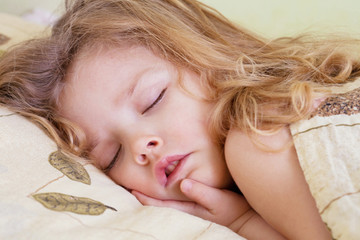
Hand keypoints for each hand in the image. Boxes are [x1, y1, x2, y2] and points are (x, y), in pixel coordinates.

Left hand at [132, 179, 250, 228]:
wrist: (245, 217)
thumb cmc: (232, 210)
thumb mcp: (218, 201)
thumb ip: (202, 192)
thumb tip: (184, 183)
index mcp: (188, 207)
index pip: (161, 204)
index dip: (146, 197)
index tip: (132, 189)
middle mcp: (187, 207)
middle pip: (160, 202)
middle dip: (146, 194)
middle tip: (131, 183)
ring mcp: (192, 205)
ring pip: (167, 199)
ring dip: (155, 192)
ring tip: (143, 181)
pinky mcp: (198, 200)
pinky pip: (178, 195)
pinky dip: (168, 189)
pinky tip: (167, 182)